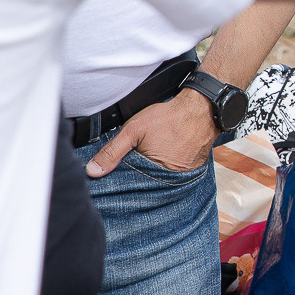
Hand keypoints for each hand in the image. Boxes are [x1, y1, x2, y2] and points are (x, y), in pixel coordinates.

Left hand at [87, 90, 218, 176]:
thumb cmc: (169, 118)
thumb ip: (112, 151)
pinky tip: (168, 153)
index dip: (123, 177)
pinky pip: (176, 172)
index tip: (119, 171)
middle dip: (139, 175)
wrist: (202, 109)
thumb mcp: (134, 130)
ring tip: (155, 154)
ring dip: (155, 171)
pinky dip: (169, 166)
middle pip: (147, 183)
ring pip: (161, 178)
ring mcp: (183, 176)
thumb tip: (92, 171)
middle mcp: (170, 180)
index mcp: (153, 174)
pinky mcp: (193, 169)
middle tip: (141, 155)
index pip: (131, 185)